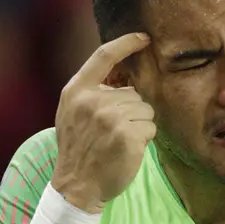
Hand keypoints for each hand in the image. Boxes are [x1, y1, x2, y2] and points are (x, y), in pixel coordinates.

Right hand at [50, 33, 154, 212]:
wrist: (77, 185)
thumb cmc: (80, 149)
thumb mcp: (73, 114)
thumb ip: (92, 93)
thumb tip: (124, 78)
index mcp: (76, 91)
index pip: (103, 57)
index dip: (126, 44)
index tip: (143, 37)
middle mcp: (92, 101)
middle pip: (134, 93)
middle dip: (132, 111)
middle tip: (112, 133)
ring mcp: (110, 117)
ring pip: (145, 109)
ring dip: (140, 125)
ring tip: (118, 141)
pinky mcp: (127, 135)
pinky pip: (151, 127)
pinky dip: (145, 139)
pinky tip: (128, 149)